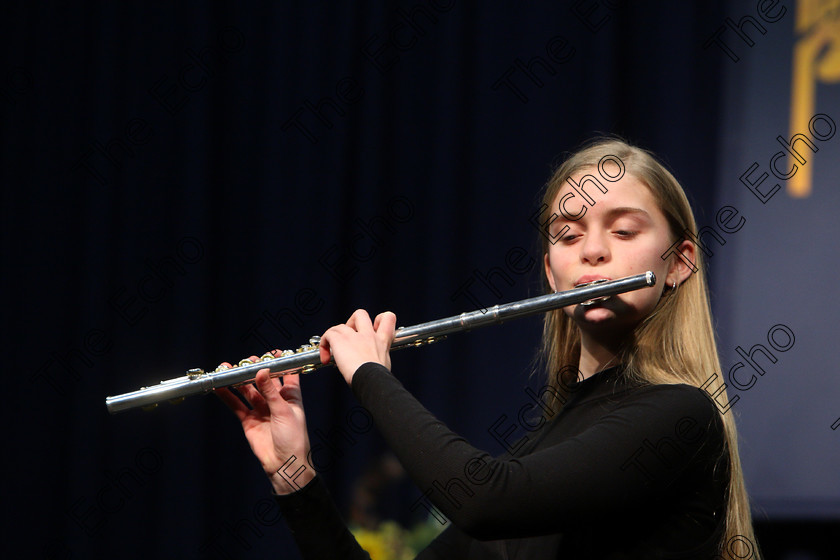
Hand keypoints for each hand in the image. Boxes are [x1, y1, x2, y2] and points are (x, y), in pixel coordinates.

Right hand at [215, 354, 314, 494]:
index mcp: (291, 396)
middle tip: (245, 361)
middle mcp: (275, 401)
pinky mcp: (249, 420)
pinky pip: (236, 405)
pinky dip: (228, 396)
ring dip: (238, 381)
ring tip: (226, 369)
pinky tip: (219, 387)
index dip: (279, 363)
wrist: (285, 464)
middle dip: (254, 370)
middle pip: (263, 381)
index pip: (286, 374)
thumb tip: (262, 371)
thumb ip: (270, 391)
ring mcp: (261, 410)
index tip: (270, 353)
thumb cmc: (293, 438)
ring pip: (247, 391)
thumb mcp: (283, 411)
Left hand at [319, 310, 396, 384]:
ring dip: (334, 337)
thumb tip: (374, 362)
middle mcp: (368, 335)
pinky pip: (328, 335)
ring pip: (340, 326)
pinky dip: (324, 345)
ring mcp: (353, 336)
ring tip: (333, 352)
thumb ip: (379, 357)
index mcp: (382, 340)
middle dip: (352, 322)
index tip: (374, 328)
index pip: (388, 318)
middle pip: (360, 314)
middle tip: (349, 337)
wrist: (371, 380)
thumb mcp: (385, 364)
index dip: (380, 319)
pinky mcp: (340, 340)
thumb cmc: (379, 378)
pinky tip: (326, 359)